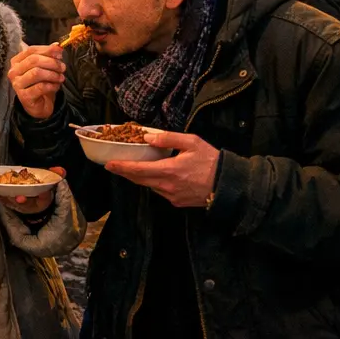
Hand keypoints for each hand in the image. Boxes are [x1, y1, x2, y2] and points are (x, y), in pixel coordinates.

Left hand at [0, 165, 65, 214]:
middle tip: (12, 197)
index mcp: (41, 201)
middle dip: (14, 199)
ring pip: (9, 200)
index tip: (24, 197)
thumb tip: (60, 170)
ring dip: (1, 196)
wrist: (37, 203)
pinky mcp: (10, 200)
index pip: (38, 199)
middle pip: (21, 201)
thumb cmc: (43, 191)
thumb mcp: (52, 184)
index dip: (31, 199)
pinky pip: (2, 198)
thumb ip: (55, 176)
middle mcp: (29, 204)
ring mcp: (18, 203)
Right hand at [9, 43, 65, 119]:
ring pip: (36, 73)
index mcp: (17, 61)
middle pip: (33, 60)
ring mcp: (17, 84)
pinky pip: (40, 87)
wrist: (39, 105)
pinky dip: (51, 85)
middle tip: (63, 67)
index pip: (31, 50)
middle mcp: (14, 71)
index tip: (60, 53)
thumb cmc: (40, 84)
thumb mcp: (45, 68)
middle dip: (52, 62)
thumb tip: (57, 45)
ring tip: (61, 77)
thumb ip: (49, 56)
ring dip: (52, 74)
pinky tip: (56, 86)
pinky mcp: (24, 96)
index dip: (47, 50)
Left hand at [105, 131, 220, 207]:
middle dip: (126, 173)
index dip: (122, 168)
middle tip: (115, 165)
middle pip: (140, 180)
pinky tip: (156, 175)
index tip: (109, 164)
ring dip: (140, 178)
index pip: (138, 170)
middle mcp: (168, 186)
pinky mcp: (178, 203)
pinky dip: (155, 183)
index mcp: (169, 170)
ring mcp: (173, 197)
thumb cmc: (212, 161)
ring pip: (150, 186)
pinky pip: (161, 192)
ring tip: (134, 167)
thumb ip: (168, 138)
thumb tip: (148, 138)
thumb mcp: (192, 142)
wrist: (230, 186)